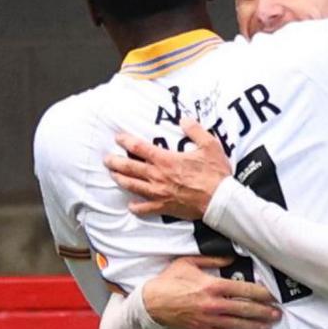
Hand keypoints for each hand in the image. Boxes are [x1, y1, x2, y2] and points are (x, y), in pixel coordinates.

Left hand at [107, 119, 231, 220]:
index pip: (139, 148)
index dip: (126, 141)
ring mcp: (159, 193)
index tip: (118, 137)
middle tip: (107, 159)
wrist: (220, 201)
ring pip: (133, 186)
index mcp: (166, 160)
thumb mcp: (209, 145)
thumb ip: (195, 130)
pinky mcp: (165, 207)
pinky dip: (136, 207)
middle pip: (130, 168)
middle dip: (115, 162)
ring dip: (121, 180)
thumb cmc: (215, 174)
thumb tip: (185, 119)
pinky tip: (131, 205)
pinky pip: (146, 208)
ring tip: (113, 176)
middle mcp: (158, 176)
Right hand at [144, 256, 279, 328]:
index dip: (261, 293)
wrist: (151, 302)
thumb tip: (230, 259)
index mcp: (213, 285)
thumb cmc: (168, 281)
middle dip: (264, 312)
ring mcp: (209, 319)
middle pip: (245, 309)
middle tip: (277, 314)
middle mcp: (214, 304)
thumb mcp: (188, 263)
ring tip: (268, 327)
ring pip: (238, 325)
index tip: (272, 295)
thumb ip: (211, 260)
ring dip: (255, 327)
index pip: (244, 289)